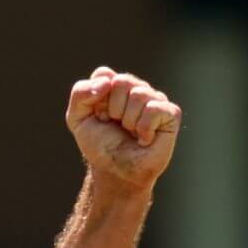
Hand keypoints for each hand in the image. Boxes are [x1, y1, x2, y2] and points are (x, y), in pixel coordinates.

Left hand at [68, 66, 178, 193]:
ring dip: (129, 121)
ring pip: (138, 94)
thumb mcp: (77, 118)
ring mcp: (155, 99)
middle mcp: (137, 88)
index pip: (103, 74)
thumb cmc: (100, 146)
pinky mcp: (171, 113)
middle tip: (117, 126)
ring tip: (131, 133)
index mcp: (115, 86)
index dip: (97, 99)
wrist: (116, 172)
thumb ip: (80, 93)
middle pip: (121, 81)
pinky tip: (144, 139)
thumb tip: (107, 83)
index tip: (99, 117)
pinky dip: (143, 129)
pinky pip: (154, 109)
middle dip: (113, 109)